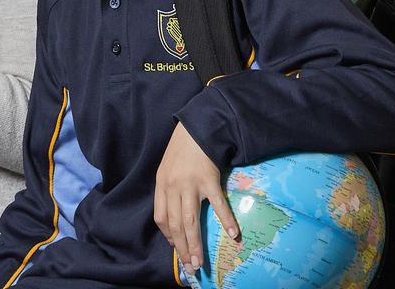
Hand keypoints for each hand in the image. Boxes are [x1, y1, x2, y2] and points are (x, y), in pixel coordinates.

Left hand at [153, 122, 239, 273]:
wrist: (198, 127)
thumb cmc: (183, 150)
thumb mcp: (167, 169)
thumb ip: (169, 190)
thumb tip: (176, 214)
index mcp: (162, 185)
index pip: (161, 218)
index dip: (169, 235)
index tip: (177, 248)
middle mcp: (173, 187)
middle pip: (176, 224)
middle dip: (182, 248)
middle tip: (191, 266)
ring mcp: (190, 184)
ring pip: (190, 220)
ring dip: (195, 244)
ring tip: (200, 261)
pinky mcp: (208, 179)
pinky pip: (217, 204)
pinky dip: (225, 220)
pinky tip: (233, 235)